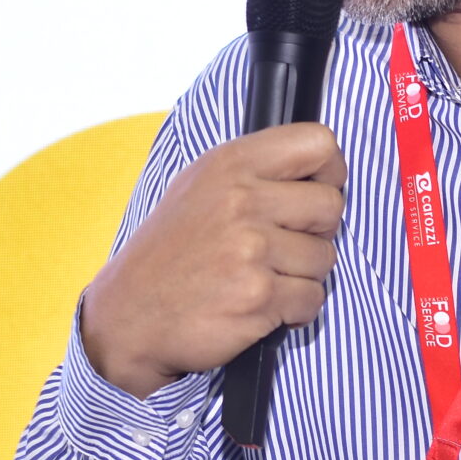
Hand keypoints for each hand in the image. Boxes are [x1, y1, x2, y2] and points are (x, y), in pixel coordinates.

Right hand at [81, 123, 346, 398]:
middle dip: (317, 232)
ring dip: (302, 275)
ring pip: (325, 257)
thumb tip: (320, 171)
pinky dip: (294, 310)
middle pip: (331, 205)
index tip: (313, 194)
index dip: (329, 172)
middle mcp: (240, 199)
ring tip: (260, 278)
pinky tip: (259, 306)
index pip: (318, 143)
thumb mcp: (199, 188)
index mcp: (229, 164)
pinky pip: (312, 298)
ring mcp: (250, 248)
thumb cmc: (170, 254)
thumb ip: (255, 172)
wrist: (129, 316)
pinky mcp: (258, 295)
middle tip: (283, 247)